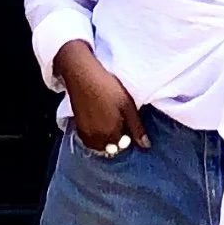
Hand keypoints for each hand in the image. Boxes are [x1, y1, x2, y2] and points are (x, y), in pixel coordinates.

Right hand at [55, 40, 149, 156]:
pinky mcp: (78, 127)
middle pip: (110, 148)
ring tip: (108, 123)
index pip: (123, 145)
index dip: (127, 136)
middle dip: (116, 140)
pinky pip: (88, 141)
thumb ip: (136, 127)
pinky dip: (94, 137)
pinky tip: (97, 123)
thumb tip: (146, 146)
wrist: (83, 76)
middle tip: (117, 122)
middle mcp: (97, 138)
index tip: (126, 123)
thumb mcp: (127, 105)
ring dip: (105, 140)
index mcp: (112, 133)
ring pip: (99, 146)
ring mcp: (86, 134)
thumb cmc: (108, 88)